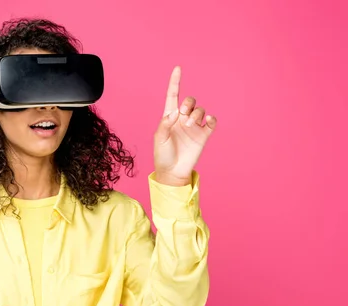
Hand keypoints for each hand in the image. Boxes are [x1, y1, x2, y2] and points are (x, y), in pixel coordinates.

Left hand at [153, 66, 216, 185]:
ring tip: (189, 125)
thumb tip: (176, 112)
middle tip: (182, 115)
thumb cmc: (162, 155)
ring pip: (200, 110)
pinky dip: (211, 118)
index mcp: (169, 117)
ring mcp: (194, 126)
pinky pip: (211, 121)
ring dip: (196, 114)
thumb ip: (165, 123)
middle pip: (189, 101)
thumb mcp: (159, 138)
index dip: (175, 82)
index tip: (178, 68)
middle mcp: (182, 119)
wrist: (173, 171)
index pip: (173, 95)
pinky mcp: (203, 135)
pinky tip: (207, 121)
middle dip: (188, 104)